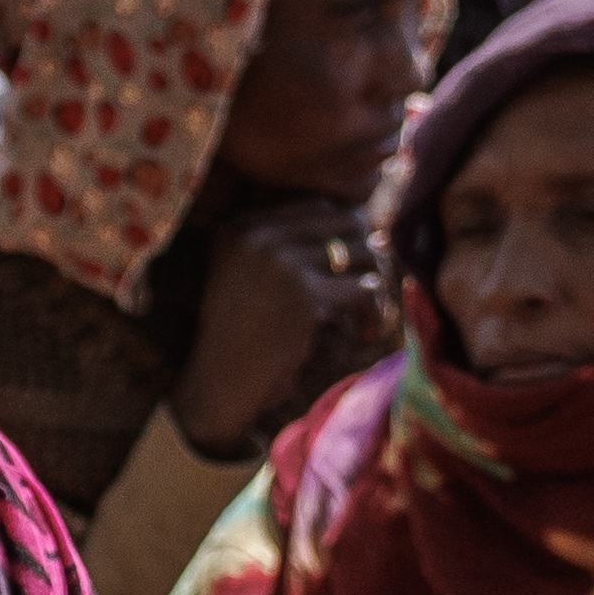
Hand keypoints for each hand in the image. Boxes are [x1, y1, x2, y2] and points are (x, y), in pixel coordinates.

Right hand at [171, 197, 391, 462]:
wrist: (218, 388)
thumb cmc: (242, 339)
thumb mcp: (252, 278)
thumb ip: (295, 246)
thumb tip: (373, 230)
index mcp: (240, 226)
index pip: (318, 206)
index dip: (343, 236)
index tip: (347, 273)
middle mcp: (257, 235)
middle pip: (345, 221)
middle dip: (365, 255)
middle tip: (365, 293)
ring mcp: (281, 262)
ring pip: (362, 250)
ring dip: (375, 283)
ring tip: (366, 316)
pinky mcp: (304, 294)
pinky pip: (366, 287)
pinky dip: (375, 310)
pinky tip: (367, 332)